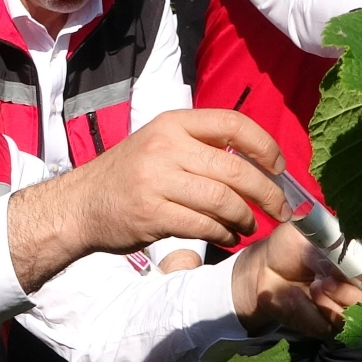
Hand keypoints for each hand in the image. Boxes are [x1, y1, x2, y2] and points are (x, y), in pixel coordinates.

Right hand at [8, 109, 290, 291]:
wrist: (81, 204)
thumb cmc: (129, 174)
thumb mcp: (159, 143)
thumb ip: (200, 146)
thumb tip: (257, 162)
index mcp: (174, 124)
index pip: (233, 124)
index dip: (265, 146)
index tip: (279, 168)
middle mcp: (166, 148)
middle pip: (235, 170)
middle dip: (267, 193)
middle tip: (280, 209)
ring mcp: (157, 182)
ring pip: (223, 201)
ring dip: (245, 218)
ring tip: (249, 226)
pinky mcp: (152, 215)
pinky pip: (203, 225)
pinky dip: (223, 234)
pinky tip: (226, 236)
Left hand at [230, 222, 361, 337]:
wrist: (264, 269)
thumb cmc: (292, 245)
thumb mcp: (310, 230)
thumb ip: (332, 235)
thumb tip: (346, 248)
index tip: (340, 265)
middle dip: (351, 295)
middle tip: (323, 283)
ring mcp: (345, 310)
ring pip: (355, 320)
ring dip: (329, 305)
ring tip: (310, 288)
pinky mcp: (325, 327)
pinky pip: (325, 328)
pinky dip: (307, 313)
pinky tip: (294, 297)